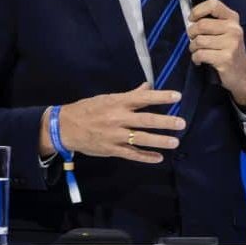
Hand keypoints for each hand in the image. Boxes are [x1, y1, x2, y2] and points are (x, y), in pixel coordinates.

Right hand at [45, 87, 187, 162]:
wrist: (64, 127)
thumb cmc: (88, 110)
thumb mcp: (107, 98)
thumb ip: (130, 95)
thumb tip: (148, 86)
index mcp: (117, 103)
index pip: (143, 98)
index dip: (161, 97)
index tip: (177, 97)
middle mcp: (118, 118)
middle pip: (146, 120)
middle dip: (165, 122)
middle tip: (182, 123)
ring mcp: (115, 135)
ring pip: (141, 139)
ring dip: (160, 141)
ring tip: (175, 142)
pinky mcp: (111, 149)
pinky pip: (131, 154)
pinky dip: (146, 157)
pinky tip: (159, 158)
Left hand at [187, 0, 245, 100]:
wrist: (243, 73)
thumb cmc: (228, 50)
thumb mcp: (226, 32)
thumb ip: (212, 22)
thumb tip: (190, 20)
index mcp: (233, 19)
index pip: (213, 5)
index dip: (198, 10)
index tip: (192, 19)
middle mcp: (234, 29)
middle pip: (201, 25)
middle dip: (192, 34)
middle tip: (194, 40)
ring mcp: (231, 44)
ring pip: (199, 41)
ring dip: (193, 48)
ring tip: (198, 51)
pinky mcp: (226, 58)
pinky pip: (200, 54)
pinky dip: (196, 58)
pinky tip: (200, 61)